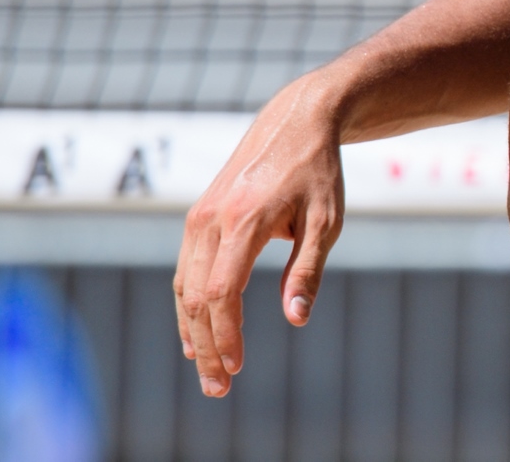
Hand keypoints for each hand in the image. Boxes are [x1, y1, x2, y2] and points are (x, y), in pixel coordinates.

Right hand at [174, 75, 346, 396]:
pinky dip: (188, 307)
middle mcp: (211, 221)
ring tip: (208, 371)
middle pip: (194, 299)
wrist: (295, 122)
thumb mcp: (327, 219)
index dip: (226, 336)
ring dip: (193, 333)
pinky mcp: (197, 218)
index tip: (238, 369)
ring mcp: (198, 218)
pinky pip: (184, 271)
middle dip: (205, 348)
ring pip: (182, 288)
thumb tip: (296, 320)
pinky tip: (198, 334)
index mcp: (244, 221)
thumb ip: (308, 270)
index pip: (222, 293)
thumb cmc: (318, 172)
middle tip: (219, 388)